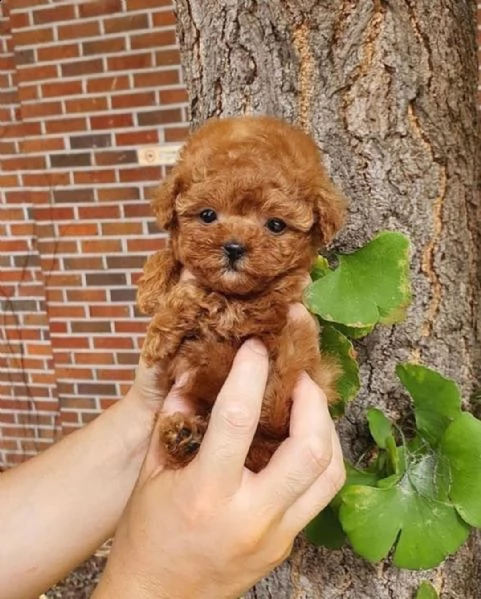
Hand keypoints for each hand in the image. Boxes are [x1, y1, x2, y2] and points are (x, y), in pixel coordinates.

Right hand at [94, 338, 344, 598]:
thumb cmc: (146, 538)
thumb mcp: (150, 475)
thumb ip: (172, 421)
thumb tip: (192, 377)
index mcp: (207, 494)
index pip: (238, 418)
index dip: (250, 373)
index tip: (256, 347)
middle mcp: (251, 516)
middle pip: (310, 448)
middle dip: (312, 400)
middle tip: (299, 376)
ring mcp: (277, 535)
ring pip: (330, 473)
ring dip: (327, 429)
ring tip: (309, 404)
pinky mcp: (287, 545)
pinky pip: (320, 494)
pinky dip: (321, 458)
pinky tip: (304, 441)